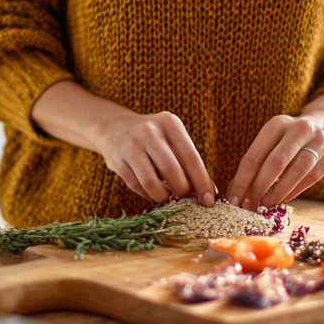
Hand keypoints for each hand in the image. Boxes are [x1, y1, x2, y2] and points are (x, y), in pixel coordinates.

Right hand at [95, 110, 215, 204]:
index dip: (202, 182)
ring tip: (167, 195)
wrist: (114, 128)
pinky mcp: (118, 160)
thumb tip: (209, 192)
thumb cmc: (153, 139)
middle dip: (182, 190)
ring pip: (151, 182)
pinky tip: (152, 190)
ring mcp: (131, 145)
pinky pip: (137, 186)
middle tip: (184, 196)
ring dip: (163, 196)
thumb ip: (190, 163)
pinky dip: (148, 194)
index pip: (191, 157)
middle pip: (172, 170)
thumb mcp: (172, 140)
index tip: (209, 200)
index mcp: (169, 123)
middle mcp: (149, 131)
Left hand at [227, 94, 323, 209]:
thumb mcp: (274, 137)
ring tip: (264, 205)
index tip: (233, 198)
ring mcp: (318, 142)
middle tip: (248, 206)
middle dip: (259, 188)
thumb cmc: (291, 136)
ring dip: (278, 192)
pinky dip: (294, 191)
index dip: (242, 180)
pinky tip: (282, 200)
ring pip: (296, 171)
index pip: (255, 155)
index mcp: (278, 124)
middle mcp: (299, 129)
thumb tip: (238, 190)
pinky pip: (311, 178)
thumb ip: (259, 159)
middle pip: (276, 163)